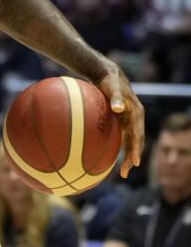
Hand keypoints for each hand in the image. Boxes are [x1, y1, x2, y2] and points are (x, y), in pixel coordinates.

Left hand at [97, 62, 144, 177]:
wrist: (108, 75)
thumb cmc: (110, 81)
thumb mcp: (113, 87)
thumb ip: (116, 98)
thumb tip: (118, 108)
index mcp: (136, 113)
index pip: (138, 135)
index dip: (137, 149)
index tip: (135, 161)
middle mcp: (135, 119)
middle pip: (137, 142)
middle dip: (133, 157)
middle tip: (126, 172)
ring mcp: (129, 120)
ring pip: (131, 141)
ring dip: (128, 155)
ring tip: (123, 171)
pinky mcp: (122, 120)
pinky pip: (123, 137)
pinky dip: (120, 147)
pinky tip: (112, 156)